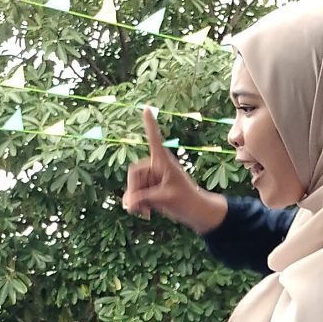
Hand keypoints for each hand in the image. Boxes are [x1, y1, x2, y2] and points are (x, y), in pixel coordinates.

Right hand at [123, 107, 221, 230]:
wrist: (196, 212)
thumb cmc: (186, 200)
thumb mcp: (164, 198)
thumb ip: (143, 199)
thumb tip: (127, 202)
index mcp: (163, 162)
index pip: (155, 140)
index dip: (150, 125)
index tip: (147, 108)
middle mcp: (156, 166)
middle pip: (133, 173)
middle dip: (134, 190)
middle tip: (139, 206)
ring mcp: (153, 178)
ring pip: (133, 186)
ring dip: (136, 201)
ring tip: (146, 213)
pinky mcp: (150, 188)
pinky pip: (135, 194)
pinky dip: (138, 204)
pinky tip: (146, 213)